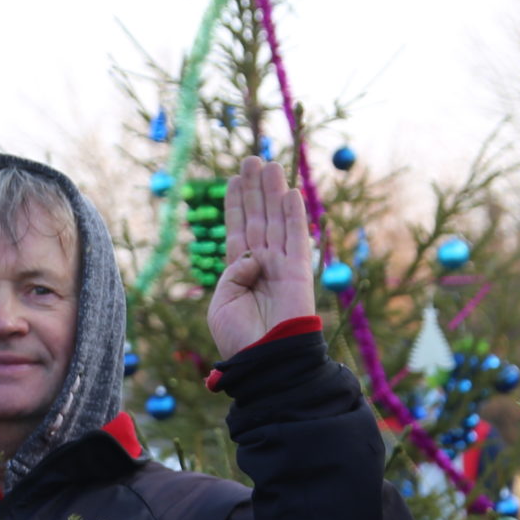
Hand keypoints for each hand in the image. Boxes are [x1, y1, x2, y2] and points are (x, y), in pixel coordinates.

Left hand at [206, 157, 318, 359]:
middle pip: (258, 218)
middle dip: (255, 189)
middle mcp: (261, 264)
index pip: (238, 230)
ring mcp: (281, 266)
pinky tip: (291, 192)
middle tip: (251, 159)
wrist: (264, 360)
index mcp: (239, 272)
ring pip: (276, 221)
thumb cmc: (238, 338)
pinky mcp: (298, 272)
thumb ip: (231, 273)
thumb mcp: (221, 302)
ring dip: (273, 192)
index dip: (236, 204)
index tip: (234, 179)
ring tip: (269, 164)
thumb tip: (251, 256)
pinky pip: (297, 238)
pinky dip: (294, 215)